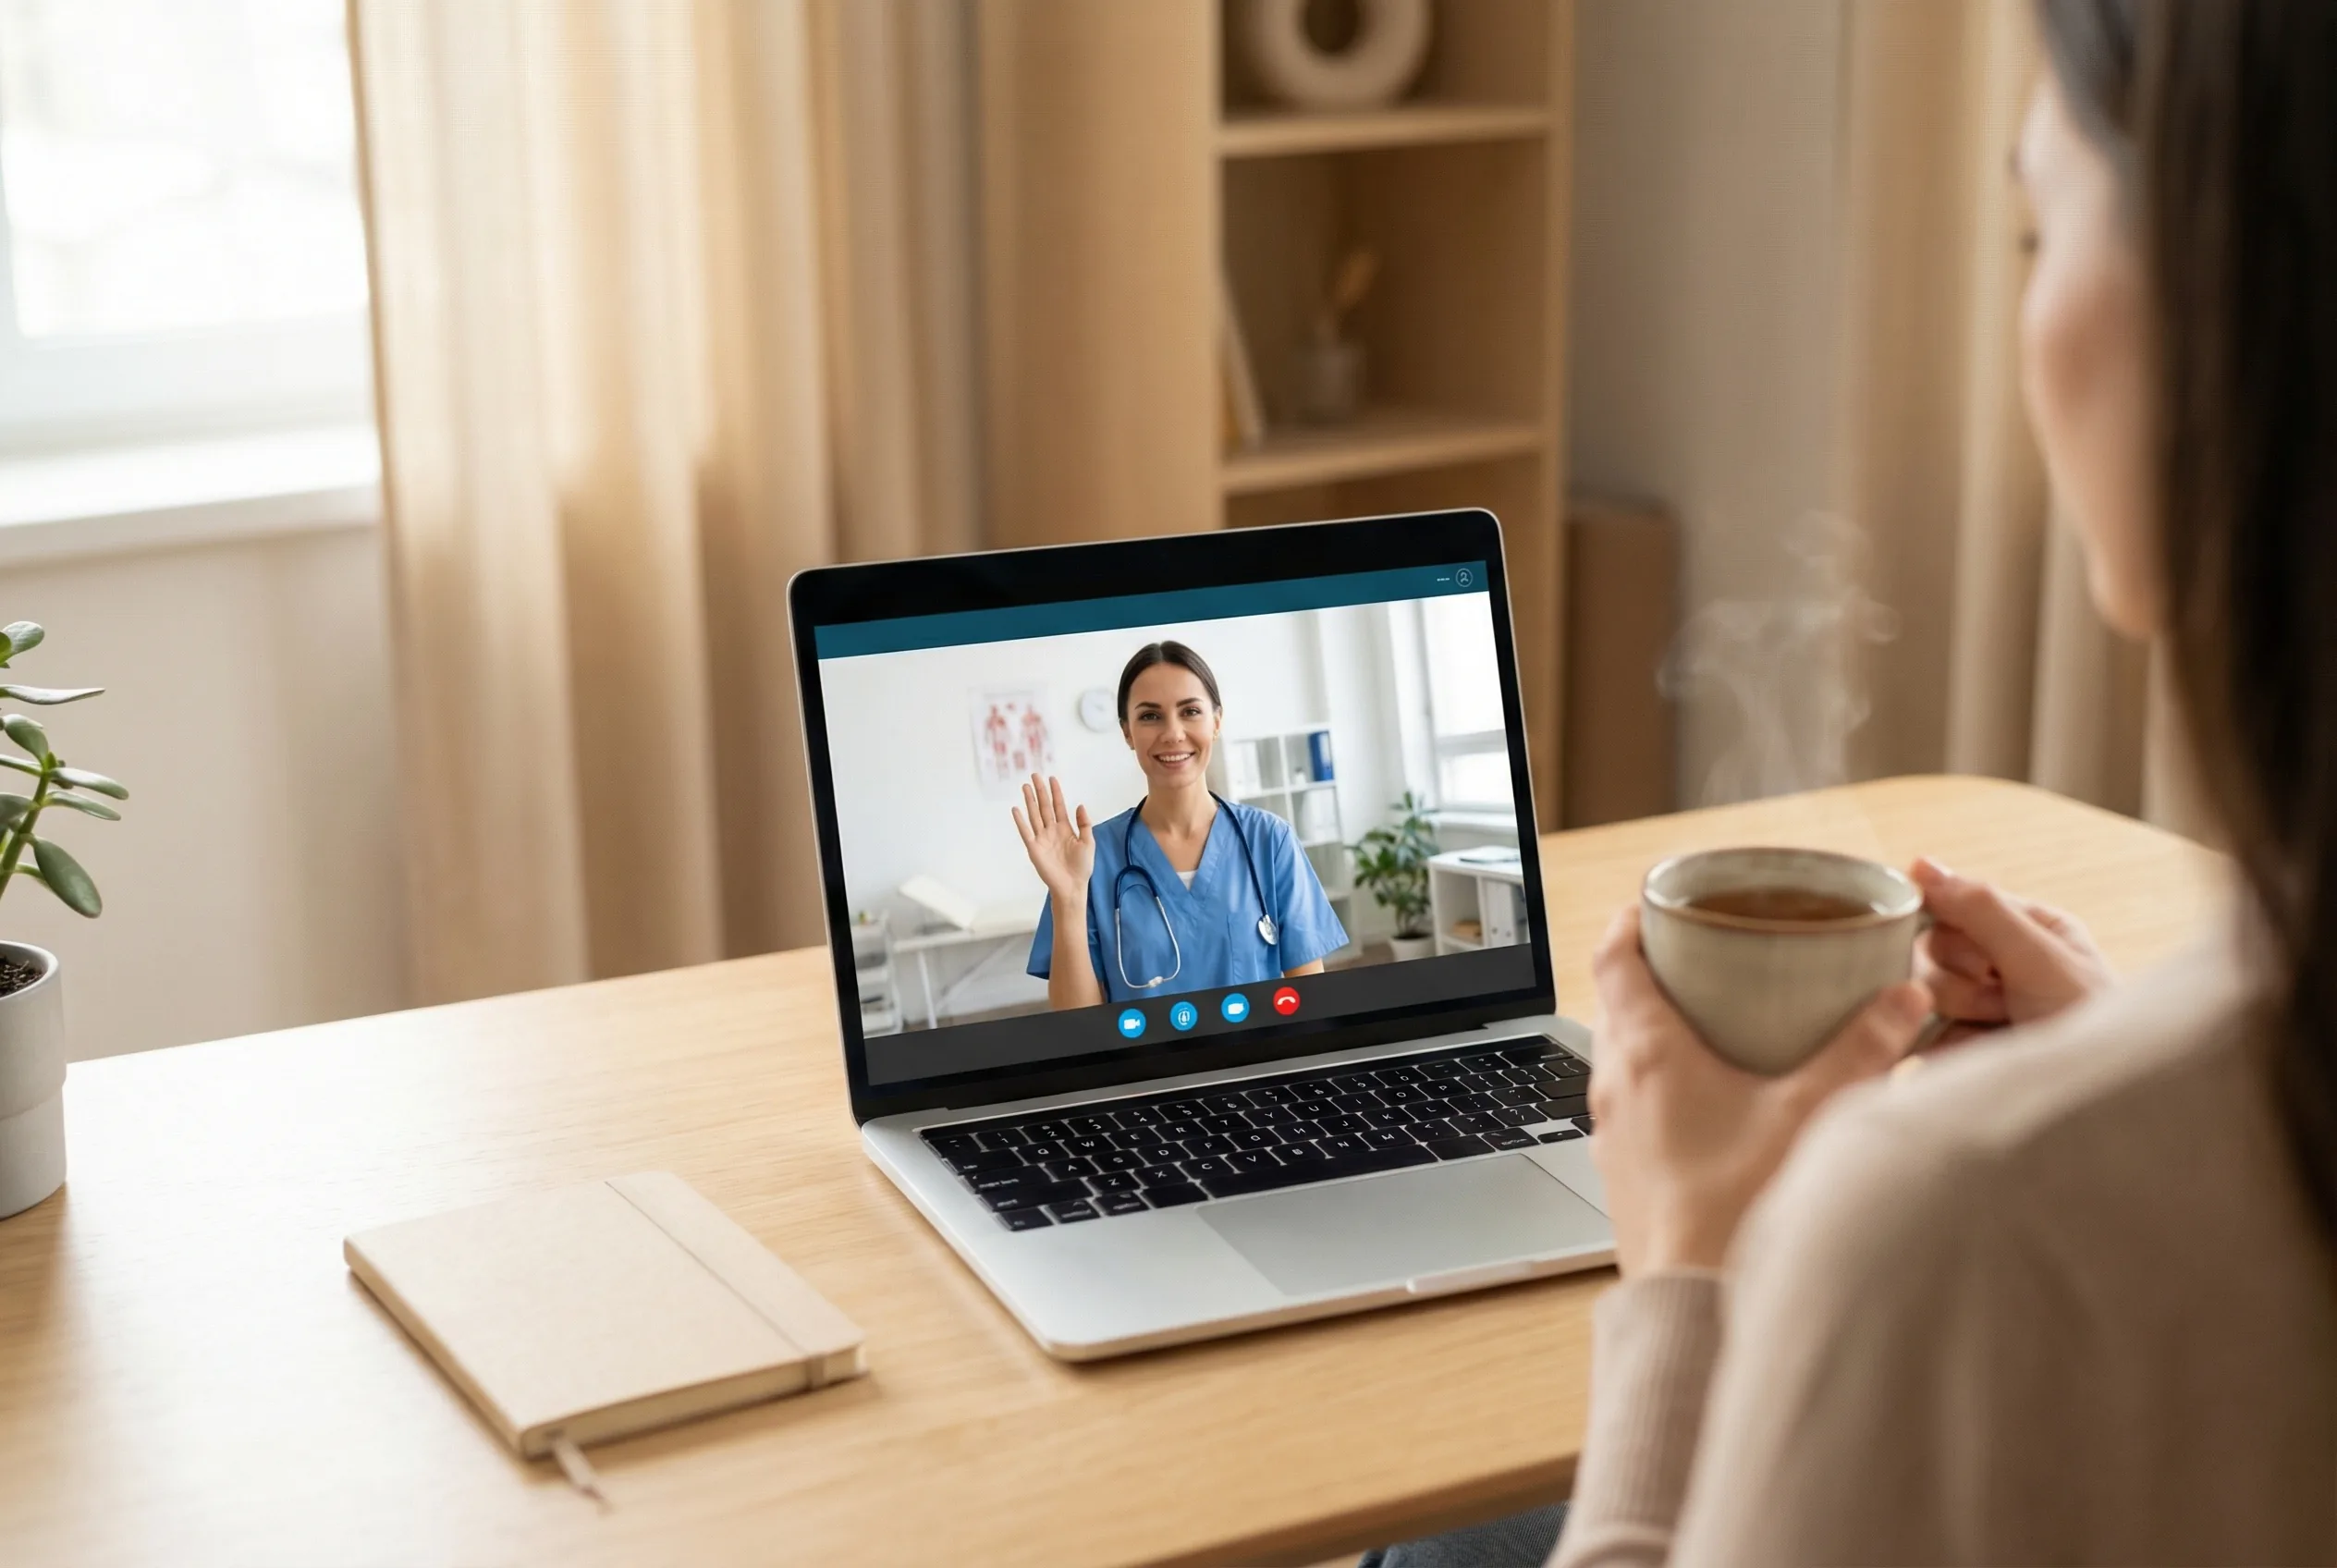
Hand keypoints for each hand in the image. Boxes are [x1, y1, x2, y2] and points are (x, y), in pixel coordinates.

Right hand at [1012, 774, 1093, 904]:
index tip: (1052, 778)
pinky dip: (1020, 821)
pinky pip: (1026, 832)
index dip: (1055, 792)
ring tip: (1025, 787)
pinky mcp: (1034, 848)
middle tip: (1034, 776)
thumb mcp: (1088, 842)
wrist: (1072, 886)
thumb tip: (1080, 805)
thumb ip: (1084, 824)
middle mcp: (1052, 830)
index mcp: (1065, 828)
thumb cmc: (1082, 867)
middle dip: (1040, 791)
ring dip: (1030, 801)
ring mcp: (1042, 838)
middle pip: (1044, 807)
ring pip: (1034, 815)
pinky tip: (1016, 809)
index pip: (1059, 806)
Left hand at [1588, 907, 1932, 1274]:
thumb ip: (1863, 1049)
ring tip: (1712, 1026)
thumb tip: (1903, 998)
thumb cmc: (1736, 1212)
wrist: (1691, 1307)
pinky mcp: (1623, 1172)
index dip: (1633, 920)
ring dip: (1656, 1033)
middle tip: (1702, 957)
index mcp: (1646, 1052)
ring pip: (1621, 1057)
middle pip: (1616, 1003)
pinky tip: (1709, 1104)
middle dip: (1655, 974)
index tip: (1658, 902)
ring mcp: (1611, 1132)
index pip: (1614, 956)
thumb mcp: (1813, 1114)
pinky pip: (1632, 1107)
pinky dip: (1660, 1086)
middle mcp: (1614, 1085)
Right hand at [1910, 858, 2111, 1041]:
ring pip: (1922, 989)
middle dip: (1961, 976)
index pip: (1958, 903)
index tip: (1981, 959)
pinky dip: (1939, 1044)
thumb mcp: (2039, 956)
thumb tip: (1921, 865)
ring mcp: (1982, 1008)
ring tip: (1998, 1030)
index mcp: (2030, 928)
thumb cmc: (2087, 1025)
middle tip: (2000, 998)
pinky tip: (1972, 1055)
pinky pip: (1920, 1032)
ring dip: (1956, 1010)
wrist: (2094, 1106)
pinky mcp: (1962, 1050)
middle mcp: (2004, 963)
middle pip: (1934, 947)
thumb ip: (1980, 909)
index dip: (1958, 929)